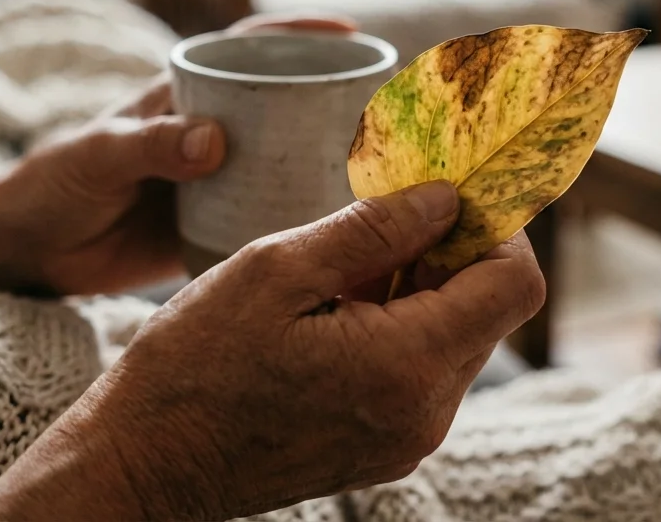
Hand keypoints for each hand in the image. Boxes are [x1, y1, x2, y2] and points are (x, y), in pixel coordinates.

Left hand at [0, 15, 356, 295]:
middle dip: (335, 97)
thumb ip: (151, 145)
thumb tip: (215, 140)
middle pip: (285, 101)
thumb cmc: (53, 184)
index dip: (298, 32)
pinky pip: (270, 214)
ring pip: (286, 158)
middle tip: (389, 111)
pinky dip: (304, 218)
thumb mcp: (97, 157)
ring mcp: (218, 178)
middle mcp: (212, 130)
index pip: (247, 47)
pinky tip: (343, 229)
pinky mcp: (216, 223)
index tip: (349, 29)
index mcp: (184, 95)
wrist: (29, 250)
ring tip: (385, 171)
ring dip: (329, 160)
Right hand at [0, 181, 545, 520]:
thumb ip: (374, 229)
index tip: (449, 197)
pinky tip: (336, 314)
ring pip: (457, 340)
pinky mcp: (385, 450)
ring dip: (421, 292)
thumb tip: (446, 197)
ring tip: (343, 273)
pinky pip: (424, 375)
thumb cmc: (194, 364)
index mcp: (408, 364)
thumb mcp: (278, 270)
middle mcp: (425, 413)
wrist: (144, 463)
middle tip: (384, 220)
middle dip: (451, 255)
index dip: (497, 229)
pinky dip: (401, 331)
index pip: (517, 285)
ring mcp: (407, 440)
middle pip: (491, 311)